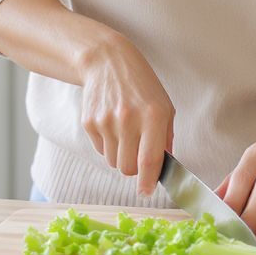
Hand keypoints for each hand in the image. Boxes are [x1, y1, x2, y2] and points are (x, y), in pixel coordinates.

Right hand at [77, 33, 174, 196]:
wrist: (107, 62)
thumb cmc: (141, 86)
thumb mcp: (164, 106)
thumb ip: (166, 139)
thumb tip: (161, 169)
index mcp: (154, 115)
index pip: (149, 159)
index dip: (148, 181)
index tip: (146, 192)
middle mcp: (129, 118)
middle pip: (127, 168)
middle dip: (134, 168)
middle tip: (138, 151)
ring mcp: (106, 120)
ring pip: (113, 162)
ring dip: (120, 155)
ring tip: (124, 131)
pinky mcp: (89, 122)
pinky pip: (100, 150)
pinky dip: (108, 144)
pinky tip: (112, 123)